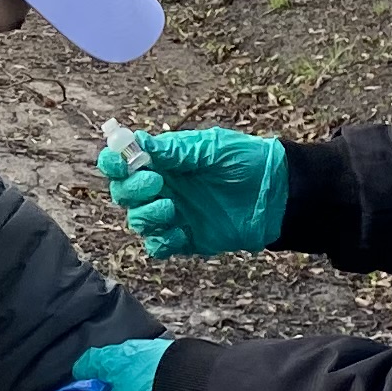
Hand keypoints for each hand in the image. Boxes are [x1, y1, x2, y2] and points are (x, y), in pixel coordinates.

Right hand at [69, 336, 175, 390]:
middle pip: (116, 365)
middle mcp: (137, 348)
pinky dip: (160, 389)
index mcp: (112, 358)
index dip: (81, 382)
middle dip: (112, 384)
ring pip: (141, 369)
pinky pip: (165, 376)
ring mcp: (164, 353)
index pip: (87, 363)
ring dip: (138, 386)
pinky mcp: (188, 363)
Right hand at [96, 126, 286, 258]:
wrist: (277, 193)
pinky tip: (181, 230)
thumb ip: (174, 151)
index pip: (121, 162)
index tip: (124, 162)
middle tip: (157, 183)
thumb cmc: (246, 161)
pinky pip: (158, 246)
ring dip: (145, 215)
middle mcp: (162, 187)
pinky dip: (162, 241)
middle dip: (131, 189)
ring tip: (171, 207)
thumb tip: (138, 143)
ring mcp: (172, 214)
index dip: (114, 163)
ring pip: (137, 220)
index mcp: (163, 161)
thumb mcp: (210, 148)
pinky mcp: (185, 238)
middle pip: (122, 193)